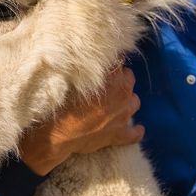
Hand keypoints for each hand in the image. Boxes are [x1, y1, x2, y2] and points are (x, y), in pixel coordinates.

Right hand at [18, 66, 143, 175]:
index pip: (117, 60)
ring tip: (116, 101)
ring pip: (135, 102)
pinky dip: (136, 131)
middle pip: (129, 78)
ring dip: (127, 99)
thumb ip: (89, 69)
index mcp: (113, 77)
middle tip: (105, 81)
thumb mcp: (74, 78)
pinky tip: (137, 128)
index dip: (108, 62)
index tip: (101, 65)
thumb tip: (93, 62)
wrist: (58, 133)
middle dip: (120, 78)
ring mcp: (123, 115)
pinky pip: (135, 134)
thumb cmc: (63, 103)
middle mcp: (123, 94)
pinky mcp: (119, 135)